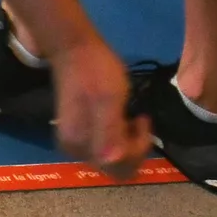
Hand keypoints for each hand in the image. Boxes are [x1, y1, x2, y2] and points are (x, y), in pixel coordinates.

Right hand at [50, 39, 145, 176]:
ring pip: (111, 158)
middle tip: (138, 119)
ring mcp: (74, 141)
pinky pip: (104, 148)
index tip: (142, 119)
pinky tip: (120, 118)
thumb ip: (110, 131)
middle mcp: (75, 149)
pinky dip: (118, 137)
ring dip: (126, 142)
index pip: (119, 166)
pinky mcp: (77, 133)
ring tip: (130, 116)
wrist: (74, 50)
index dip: (138, 147)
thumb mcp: (109, 99)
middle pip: (115, 167)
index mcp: (81, 143)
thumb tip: (112, 161)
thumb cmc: (95, 71)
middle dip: (133, 147)